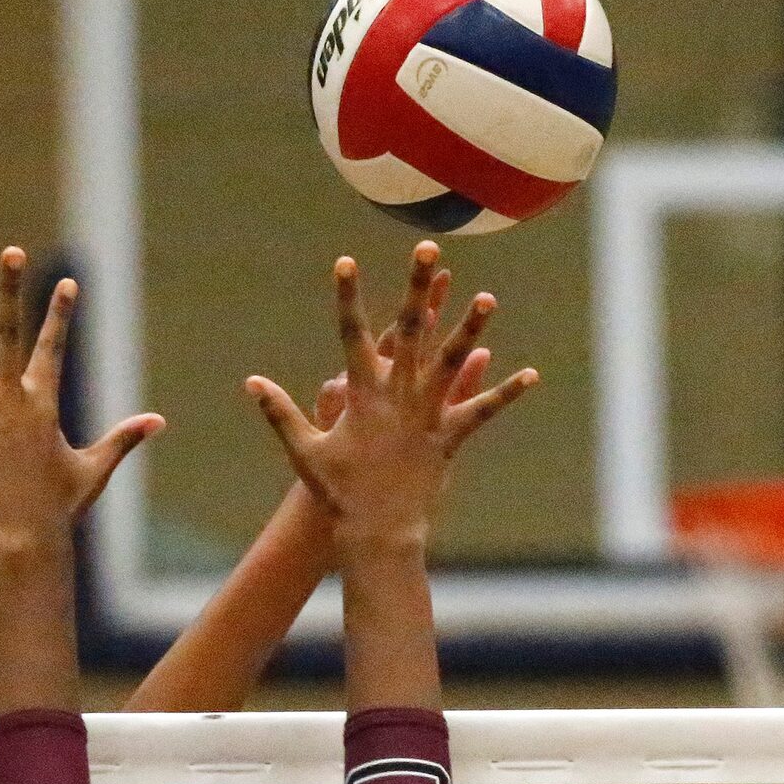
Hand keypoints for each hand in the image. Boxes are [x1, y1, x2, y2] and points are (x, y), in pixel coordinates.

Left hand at [0, 246, 164, 564]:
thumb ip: (123, 438)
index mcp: (43, 404)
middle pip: (7, 334)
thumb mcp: (95, 467)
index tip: (67, 283)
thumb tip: (159, 422)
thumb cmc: (63, 505)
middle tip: (12, 251)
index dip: (62, 314)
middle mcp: (10, 401)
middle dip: (11, 291)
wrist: (28, 538)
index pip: (53, 348)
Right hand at [246, 242, 536, 553]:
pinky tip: (532, 374)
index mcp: (362, 396)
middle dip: (418, 289)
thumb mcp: (304, 450)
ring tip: (487, 297)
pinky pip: (481, 411)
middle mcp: (398, 398)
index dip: (348, 297)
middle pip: (409, 332)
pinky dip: (505, 393)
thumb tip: (251, 382)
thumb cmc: (338, 493)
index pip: (352, 335)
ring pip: (453, 364)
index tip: (346, 261)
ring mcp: (427, 416)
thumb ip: (280, 412)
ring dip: (471, 329)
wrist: (376, 532)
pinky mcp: (450, 438)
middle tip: (429, 251)